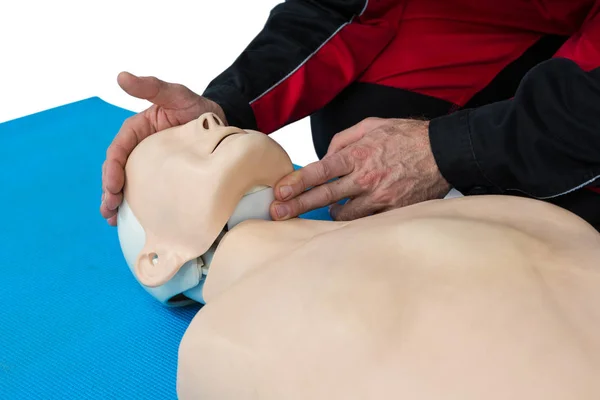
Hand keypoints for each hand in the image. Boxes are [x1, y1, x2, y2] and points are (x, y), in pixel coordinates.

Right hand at [100, 72, 225, 225]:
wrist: (223, 123)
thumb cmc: (198, 107)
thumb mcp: (177, 94)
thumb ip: (152, 87)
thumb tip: (121, 77)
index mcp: (137, 130)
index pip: (119, 149)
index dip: (112, 168)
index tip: (112, 185)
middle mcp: (140, 149)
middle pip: (118, 171)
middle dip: (110, 191)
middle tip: (110, 210)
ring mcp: (150, 164)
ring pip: (128, 184)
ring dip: (117, 202)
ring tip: (113, 220)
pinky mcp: (162, 177)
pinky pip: (146, 191)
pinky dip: (137, 205)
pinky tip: (131, 220)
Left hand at [270, 117, 450, 220]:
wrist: (442, 152)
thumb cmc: (406, 137)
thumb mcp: (370, 126)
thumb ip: (342, 141)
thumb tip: (324, 158)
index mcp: (357, 155)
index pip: (319, 172)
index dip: (296, 184)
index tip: (280, 193)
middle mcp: (365, 178)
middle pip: (324, 196)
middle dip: (297, 206)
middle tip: (277, 214)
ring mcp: (380, 198)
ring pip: (343, 214)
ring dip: (332, 211)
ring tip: (331, 206)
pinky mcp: (393, 211)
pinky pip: (366, 222)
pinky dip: (356, 219)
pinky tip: (354, 214)